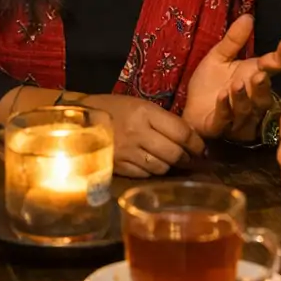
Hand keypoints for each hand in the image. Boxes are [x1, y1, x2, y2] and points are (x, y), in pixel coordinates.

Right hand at [84, 94, 205, 177]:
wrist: (78, 121)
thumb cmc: (112, 109)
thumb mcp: (139, 106)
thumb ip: (162, 120)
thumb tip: (189, 138)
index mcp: (144, 113)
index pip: (181, 132)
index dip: (196, 143)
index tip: (202, 148)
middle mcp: (138, 133)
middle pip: (174, 154)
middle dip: (186, 157)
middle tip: (191, 158)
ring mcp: (127, 153)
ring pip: (162, 167)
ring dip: (170, 166)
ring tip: (170, 161)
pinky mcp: (119, 167)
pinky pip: (145, 174)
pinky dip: (152, 171)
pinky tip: (151, 165)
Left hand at [183, 16, 280, 137]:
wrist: (189, 108)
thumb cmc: (209, 83)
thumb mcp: (219, 57)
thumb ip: (233, 40)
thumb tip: (248, 16)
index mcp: (253, 76)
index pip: (274, 67)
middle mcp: (251, 98)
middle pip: (264, 94)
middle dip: (263, 85)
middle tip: (260, 74)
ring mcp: (237, 115)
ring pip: (247, 108)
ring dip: (243, 97)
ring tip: (237, 84)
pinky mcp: (219, 127)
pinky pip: (225, 118)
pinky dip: (224, 108)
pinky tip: (221, 97)